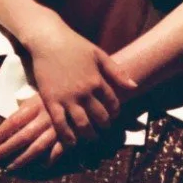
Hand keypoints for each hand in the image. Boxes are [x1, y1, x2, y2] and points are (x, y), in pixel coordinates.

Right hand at [0, 27, 137, 167]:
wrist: (48, 40)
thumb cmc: (74, 45)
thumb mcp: (99, 55)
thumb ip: (116, 71)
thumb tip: (134, 86)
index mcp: (97, 80)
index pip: (112, 103)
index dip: (115, 112)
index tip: (113, 115)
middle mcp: (84, 92)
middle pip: (99, 117)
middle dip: (104, 126)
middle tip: (104, 128)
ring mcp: (67, 98)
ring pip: (82, 124)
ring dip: (89, 135)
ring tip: (91, 137)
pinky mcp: (51, 101)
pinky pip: (60, 124)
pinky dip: (67, 136)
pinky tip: (72, 142)